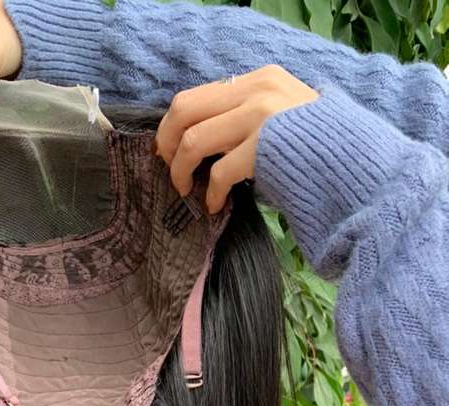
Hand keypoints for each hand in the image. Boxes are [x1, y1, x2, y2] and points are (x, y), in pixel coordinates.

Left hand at [154, 65, 318, 213]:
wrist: (358, 166)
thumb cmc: (320, 152)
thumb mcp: (283, 119)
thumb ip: (246, 119)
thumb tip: (201, 142)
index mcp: (260, 79)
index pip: (197, 94)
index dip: (173, 125)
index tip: (168, 150)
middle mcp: (258, 89)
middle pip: (184, 110)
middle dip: (166, 143)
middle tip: (168, 170)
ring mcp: (261, 116)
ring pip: (193, 140)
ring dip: (181, 171)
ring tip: (186, 191)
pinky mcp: (264, 148)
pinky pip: (218, 173)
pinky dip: (210, 194)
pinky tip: (215, 206)